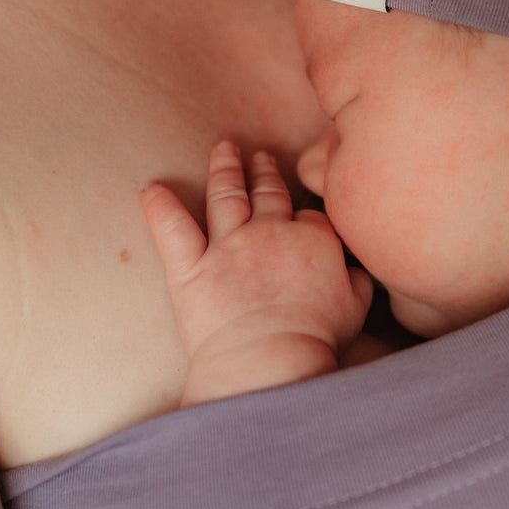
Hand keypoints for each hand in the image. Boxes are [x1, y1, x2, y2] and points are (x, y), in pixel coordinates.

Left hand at [141, 141, 371, 402]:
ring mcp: (228, 247)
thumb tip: (355, 268)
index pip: (311, 216)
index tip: (302, 214)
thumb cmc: (317, 337)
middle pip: (269, 192)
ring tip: (223, 150)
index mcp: (313, 240)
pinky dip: (159, 208)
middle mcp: (270, 232)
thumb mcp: (357, 306)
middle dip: (265, 171)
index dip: (307, 216)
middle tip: (261, 155)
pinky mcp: (191, 269)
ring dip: (225, 169)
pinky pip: (172, 230)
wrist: (271, 358)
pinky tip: (151, 188)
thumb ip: (358, 278)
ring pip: (226, 195)